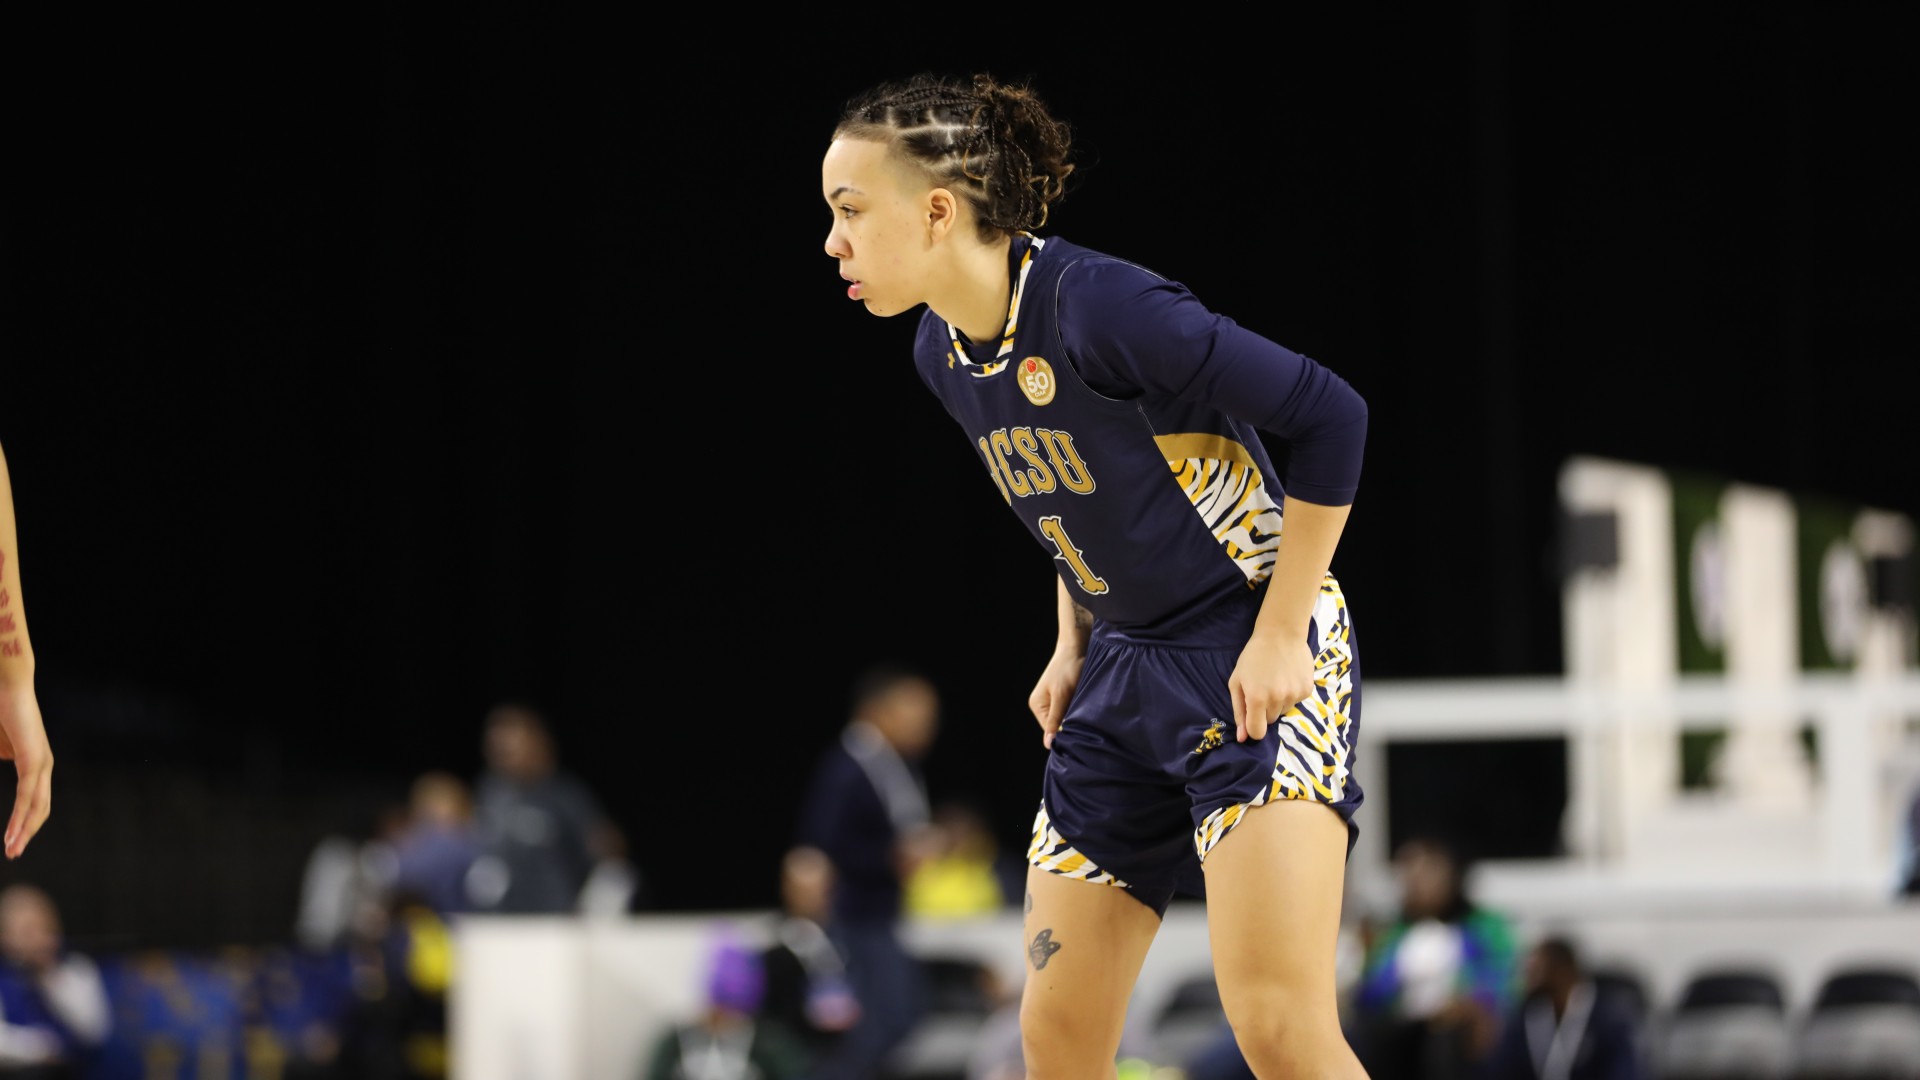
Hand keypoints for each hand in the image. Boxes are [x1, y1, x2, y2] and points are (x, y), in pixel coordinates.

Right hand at [0, 683, 51, 858]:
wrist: (7, 686)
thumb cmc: (0, 711)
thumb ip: (3, 752)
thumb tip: (5, 757)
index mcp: (35, 762)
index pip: (34, 800)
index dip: (24, 821)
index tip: (11, 840)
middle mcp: (43, 764)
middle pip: (40, 809)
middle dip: (26, 833)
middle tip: (13, 854)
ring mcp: (41, 762)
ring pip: (36, 806)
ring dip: (23, 831)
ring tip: (12, 850)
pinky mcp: (34, 759)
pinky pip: (27, 795)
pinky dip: (20, 817)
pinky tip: (13, 834)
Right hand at [1027, 647, 1084, 749]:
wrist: (1078, 645)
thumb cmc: (1069, 668)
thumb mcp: (1062, 696)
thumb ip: (1055, 719)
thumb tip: (1048, 744)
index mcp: (1037, 706)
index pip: (1050, 731)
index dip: (1065, 733)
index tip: (1081, 731)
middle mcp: (1043, 705)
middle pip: (1058, 725)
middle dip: (1071, 724)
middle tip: (1086, 720)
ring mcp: (1054, 701)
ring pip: (1067, 718)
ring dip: (1077, 716)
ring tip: (1087, 710)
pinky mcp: (1065, 696)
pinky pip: (1072, 710)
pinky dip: (1080, 710)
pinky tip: (1087, 705)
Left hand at [1228, 634, 1315, 742]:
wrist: (1281, 634)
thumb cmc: (1253, 657)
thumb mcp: (1237, 682)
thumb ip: (1239, 711)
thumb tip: (1242, 738)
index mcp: (1257, 698)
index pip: (1257, 732)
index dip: (1253, 729)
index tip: (1252, 718)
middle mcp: (1277, 699)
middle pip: (1270, 720)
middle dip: (1264, 710)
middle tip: (1262, 688)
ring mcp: (1295, 695)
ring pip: (1283, 711)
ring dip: (1278, 701)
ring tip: (1275, 680)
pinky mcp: (1307, 690)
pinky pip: (1296, 702)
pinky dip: (1291, 694)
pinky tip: (1287, 676)